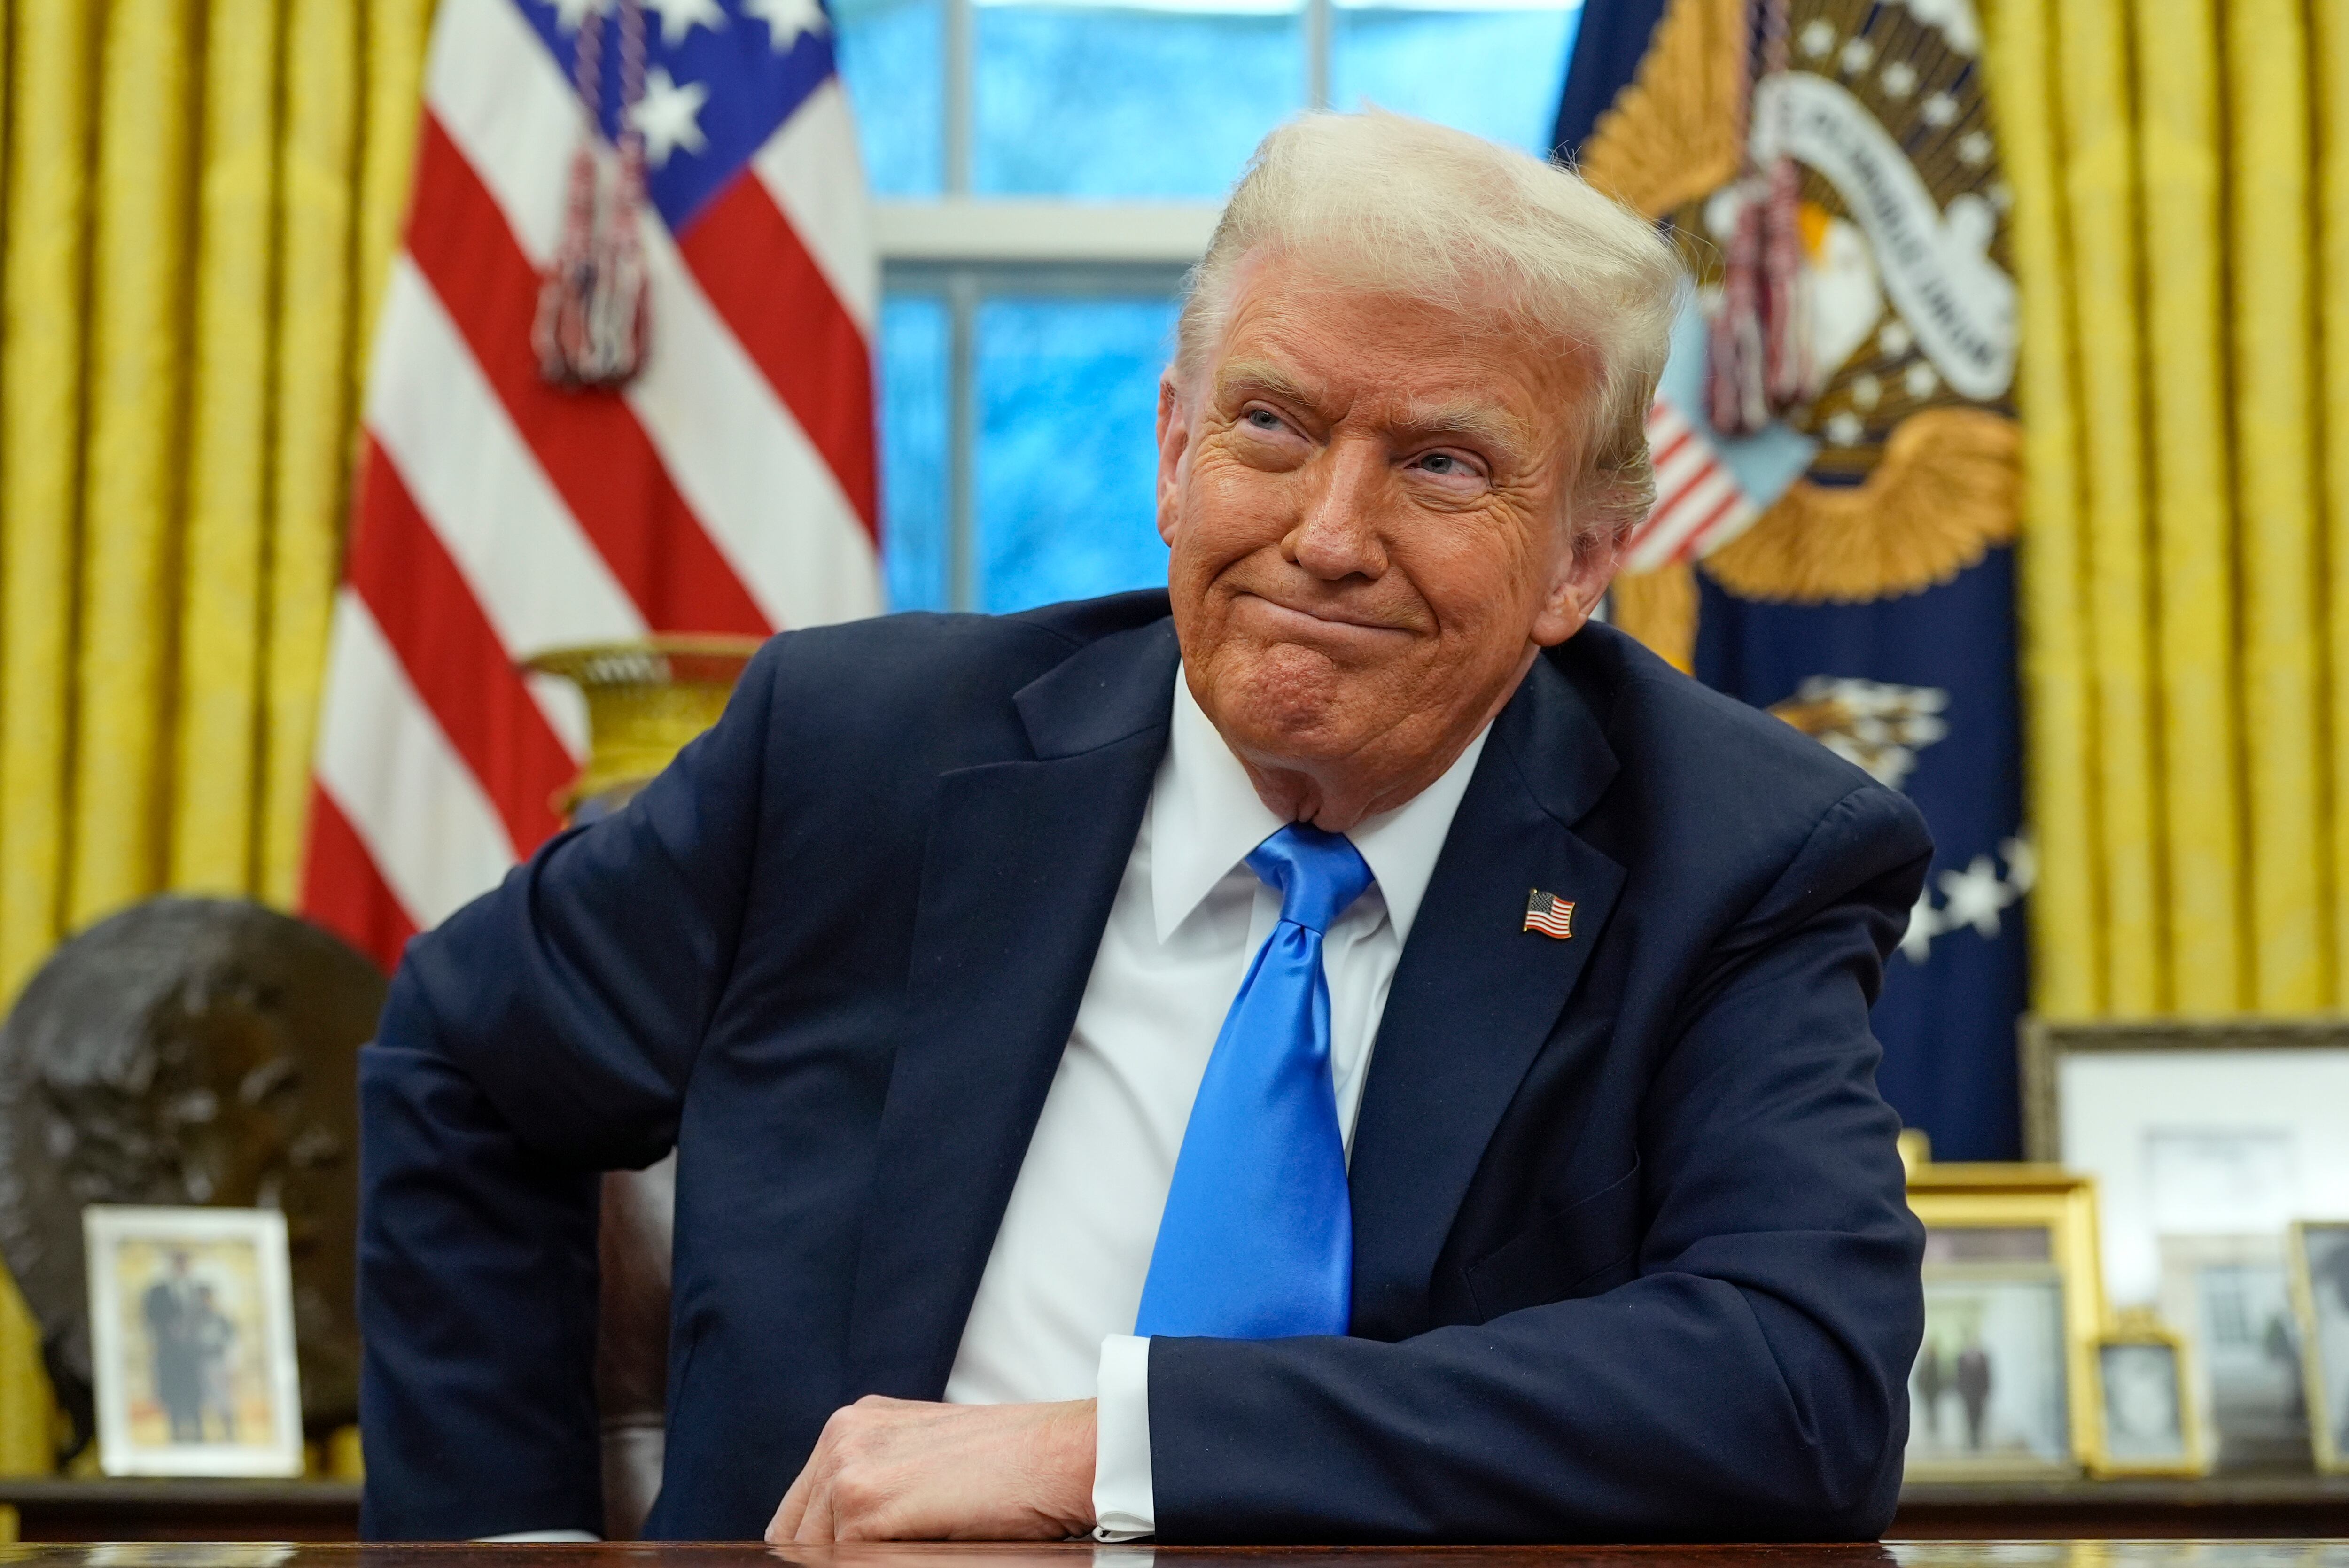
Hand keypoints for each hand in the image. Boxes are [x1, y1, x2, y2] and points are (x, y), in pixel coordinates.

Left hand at [766, 1395, 1096, 1542]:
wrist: (1066, 1454)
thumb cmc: (1015, 1465)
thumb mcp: (928, 1461)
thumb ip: (881, 1485)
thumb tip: (849, 1540)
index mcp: (854, 1425)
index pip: (799, 1513)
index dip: (815, 1550)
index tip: (842, 1560)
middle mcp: (842, 1436)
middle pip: (798, 1535)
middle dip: (831, 1558)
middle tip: (890, 1555)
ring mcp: (849, 1468)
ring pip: (818, 1552)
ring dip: (854, 1561)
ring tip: (911, 1550)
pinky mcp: (866, 1504)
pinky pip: (846, 1562)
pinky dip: (876, 1565)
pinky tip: (918, 1554)